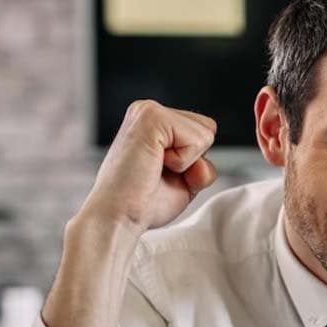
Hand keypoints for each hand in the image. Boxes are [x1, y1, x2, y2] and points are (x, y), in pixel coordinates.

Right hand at [79, 100, 217, 234]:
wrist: (118, 216)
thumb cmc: (145, 203)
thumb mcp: (185, 181)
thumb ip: (202, 165)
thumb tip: (204, 160)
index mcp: (155, 122)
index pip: (204, 132)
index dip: (195, 162)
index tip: (164, 175)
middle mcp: (149, 110)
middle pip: (208, 129)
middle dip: (195, 160)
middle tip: (160, 174)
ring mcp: (148, 110)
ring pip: (206, 133)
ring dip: (188, 164)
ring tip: (154, 170)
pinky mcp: (151, 117)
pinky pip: (197, 139)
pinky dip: (184, 163)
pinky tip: (155, 165)